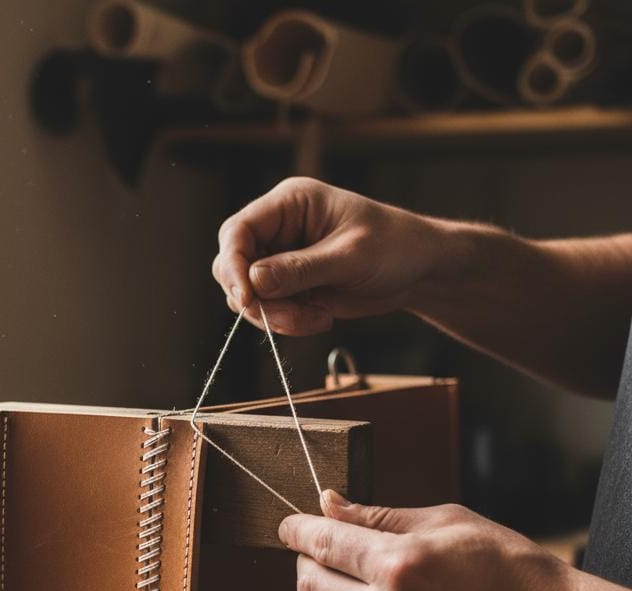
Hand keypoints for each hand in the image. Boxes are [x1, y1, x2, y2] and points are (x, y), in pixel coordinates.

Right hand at [212, 177, 451, 335]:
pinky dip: (288, 323)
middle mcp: (278, 229)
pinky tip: (321, 319)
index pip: (238, 231)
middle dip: (257, 299)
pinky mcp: (289, 287)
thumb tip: (254, 280)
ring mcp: (281, 260)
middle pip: (235, 266)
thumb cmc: (395, 246)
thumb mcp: (350, 256)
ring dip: (275, 316)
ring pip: (249, 295)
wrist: (419, 270)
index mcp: (289, 204)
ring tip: (316, 319)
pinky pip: (268, 311)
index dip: (234, 265)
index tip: (248, 297)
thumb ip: (300, 268)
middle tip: (290, 318)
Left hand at [278, 491, 583, 590]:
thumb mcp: (445, 522)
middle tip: (320, 546)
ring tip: (344, 577)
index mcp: (399, 565)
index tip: (288, 524)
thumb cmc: (507, 565)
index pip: (321, 543)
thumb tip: (329, 504)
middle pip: (308, 585)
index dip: (296, 529)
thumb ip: (377, 517)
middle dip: (304, 560)